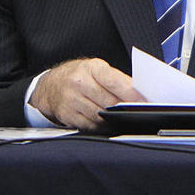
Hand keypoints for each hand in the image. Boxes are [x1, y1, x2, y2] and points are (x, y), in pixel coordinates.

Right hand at [29, 58, 144, 131]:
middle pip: (109, 101)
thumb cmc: (80, 75)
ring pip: (101, 116)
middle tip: (137, 113)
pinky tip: (107, 123)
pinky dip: (101, 126)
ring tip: (123, 118)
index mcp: (91, 68)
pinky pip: (91, 126)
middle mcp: (79, 82)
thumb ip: (116, 79)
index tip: (143, 101)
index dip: (130, 93)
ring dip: (114, 119)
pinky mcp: (67, 115)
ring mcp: (71, 100)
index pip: (114, 81)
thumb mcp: (97, 69)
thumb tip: (139, 93)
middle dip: (124, 109)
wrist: (51, 85)